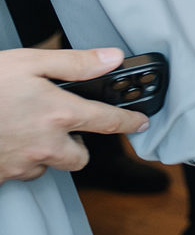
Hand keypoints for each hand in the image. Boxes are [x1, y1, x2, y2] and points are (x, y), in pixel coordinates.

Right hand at [0, 46, 150, 184]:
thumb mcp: (29, 61)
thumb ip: (74, 62)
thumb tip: (113, 58)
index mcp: (59, 113)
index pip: (108, 121)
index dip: (129, 122)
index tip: (140, 124)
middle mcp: (46, 144)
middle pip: (81, 157)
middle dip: (79, 145)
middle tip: (64, 127)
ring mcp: (22, 164)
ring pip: (50, 166)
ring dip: (49, 153)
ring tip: (30, 131)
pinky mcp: (2, 176)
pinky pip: (22, 174)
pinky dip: (22, 161)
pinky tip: (9, 142)